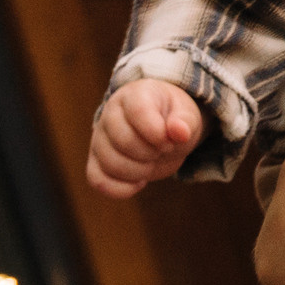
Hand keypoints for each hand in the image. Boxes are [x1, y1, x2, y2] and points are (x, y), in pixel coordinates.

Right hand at [87, 80, 204, 198]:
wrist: (161, 128)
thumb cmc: (173, 117)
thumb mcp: (187, 114)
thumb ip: (185, 121)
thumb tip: (180, 132)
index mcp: (134, 95)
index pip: (138, 112)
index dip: (156, 132)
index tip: (169, 140)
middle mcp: (110, 114)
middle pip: (123, 141)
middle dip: (151, 153)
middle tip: (164, 150)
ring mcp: (100, 138)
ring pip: (109, 163)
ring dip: (138, 172)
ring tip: (152, 162)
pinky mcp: (97, 160)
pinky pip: (96, 179)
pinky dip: (120, 189)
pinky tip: (139, 182)